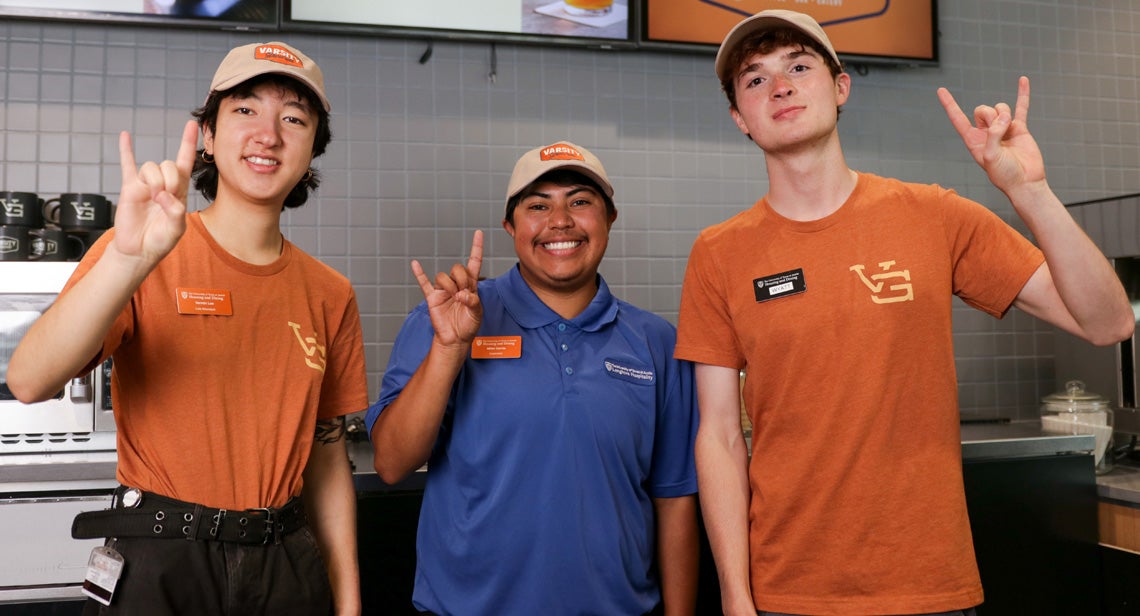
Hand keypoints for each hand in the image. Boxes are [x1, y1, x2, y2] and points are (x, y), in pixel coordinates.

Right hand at [112, 120, 197, 264]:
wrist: (139, 250)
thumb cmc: (160, 240)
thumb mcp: (176, 229)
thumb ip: (175, 211)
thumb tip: (163, 195)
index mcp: (179, 191)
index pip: (185, 162)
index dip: (188, 143)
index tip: (192, 124)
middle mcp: (163, 184)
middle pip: (168, 164)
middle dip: (169, 178)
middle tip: (166, 197)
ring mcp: (146, 185)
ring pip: (150, 167)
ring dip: (154, 180)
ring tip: (153, 198)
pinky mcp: (129, 188)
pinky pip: (127, 165)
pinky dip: (126, 150)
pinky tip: (125, 135)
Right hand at [412, 230, 483, 348]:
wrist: (455, 339)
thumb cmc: (468, 326)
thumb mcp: (477, 313)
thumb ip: (473, 301)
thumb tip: (461, 294)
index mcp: (470, 285)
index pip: (474, 262)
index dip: (476, 248)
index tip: (479, 233)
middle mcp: (456, 284)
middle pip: (457, 268)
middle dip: (461, 279)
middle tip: (463, 293)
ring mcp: (443, 290)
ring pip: (443, 276)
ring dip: (449, 286)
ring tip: (453, 299)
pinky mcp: (432, 297)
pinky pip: (424, 282)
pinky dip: (419, 273)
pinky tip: (415, 263)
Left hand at [937, 76, 1045, 195]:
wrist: (1025, 181)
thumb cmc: (1004, 174)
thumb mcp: (990, 157)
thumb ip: (993, 136)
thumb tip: (1004, 118)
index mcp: (973, 140)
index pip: (958, 118)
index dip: (949, 104)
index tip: (941, 90)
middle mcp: (986, 133)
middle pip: (982, 109)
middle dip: (990, 115)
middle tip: (999, 131)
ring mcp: (1003, 128)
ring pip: (1000, 108)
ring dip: (1004, 115)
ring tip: (1010, 131)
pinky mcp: (1019, 128)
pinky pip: (1021, 106)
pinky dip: (1022, 93)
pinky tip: (1023, 80)